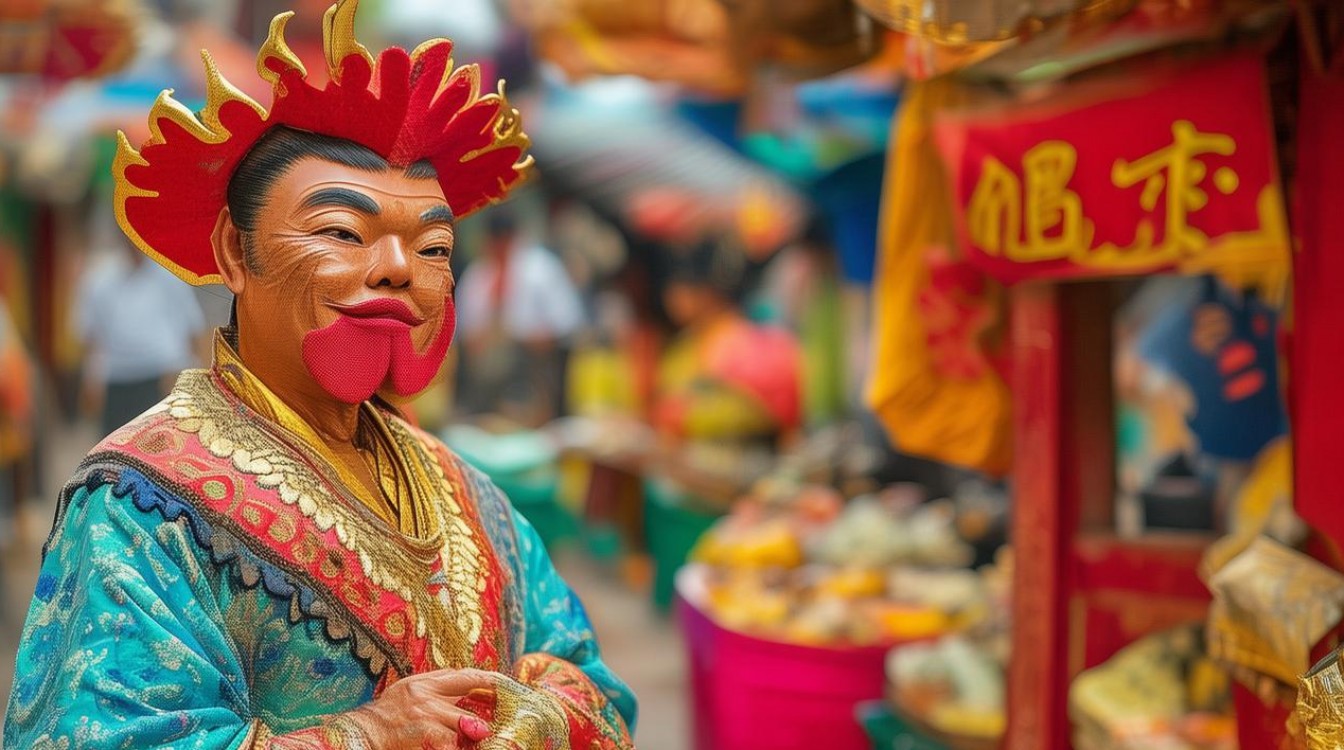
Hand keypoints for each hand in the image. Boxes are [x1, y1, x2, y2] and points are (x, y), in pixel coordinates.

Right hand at [335, 668, 499, 749]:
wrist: (360, 734)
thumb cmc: (386, 716)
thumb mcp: (408, 690)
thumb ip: (436, 685)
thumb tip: (468, 681)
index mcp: (425, 683)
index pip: (467, 677)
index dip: (491, 681)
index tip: (508, 688)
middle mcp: (427, 696)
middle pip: (471, 704)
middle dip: (484, 719)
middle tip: (493, 728)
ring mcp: (427, 716)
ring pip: (467, 725)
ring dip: (475, 735)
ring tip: (480, 738)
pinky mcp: (426, 734)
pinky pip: (453, 743)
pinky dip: (458, 745)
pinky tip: (457, 744)